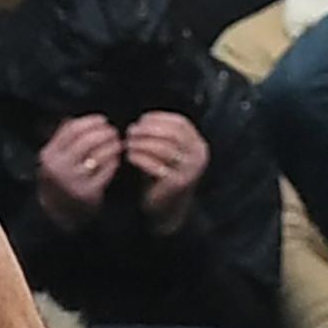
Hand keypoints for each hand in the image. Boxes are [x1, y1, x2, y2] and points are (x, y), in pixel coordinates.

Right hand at [34, 113, 123, 228]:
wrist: (56, 214)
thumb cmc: (58, 180)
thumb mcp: (53, 158)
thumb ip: (62, 138)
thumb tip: (78, 117)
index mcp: (49, 155)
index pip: (71, 129)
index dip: (90, 121)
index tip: (102, 120)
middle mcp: (59, 167)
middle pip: (87, 140)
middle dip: (104, 132)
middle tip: (113, 131)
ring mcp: (73, 181)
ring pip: (98, 154)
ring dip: (112, 146)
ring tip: (117, 143)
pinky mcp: (88, 193)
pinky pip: (106, 171)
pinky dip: (113, 162)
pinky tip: (116, 158)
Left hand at [122, 109, 207, 233]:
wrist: (167, 210)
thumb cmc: (162, 176)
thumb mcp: (166, 152)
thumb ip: (160, 136)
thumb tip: (138, 123)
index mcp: (198, 145)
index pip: (180, 123)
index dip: (159, 118)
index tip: (140, 120)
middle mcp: (199, 156)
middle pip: (172, 133)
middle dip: (148, 130)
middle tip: (131, 131)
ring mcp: (190, 170)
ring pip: (163, 148)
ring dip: (142, 143)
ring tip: (128, 144)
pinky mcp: (178, 183)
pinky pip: (156, 165)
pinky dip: (140, 158)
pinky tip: (130, 157)